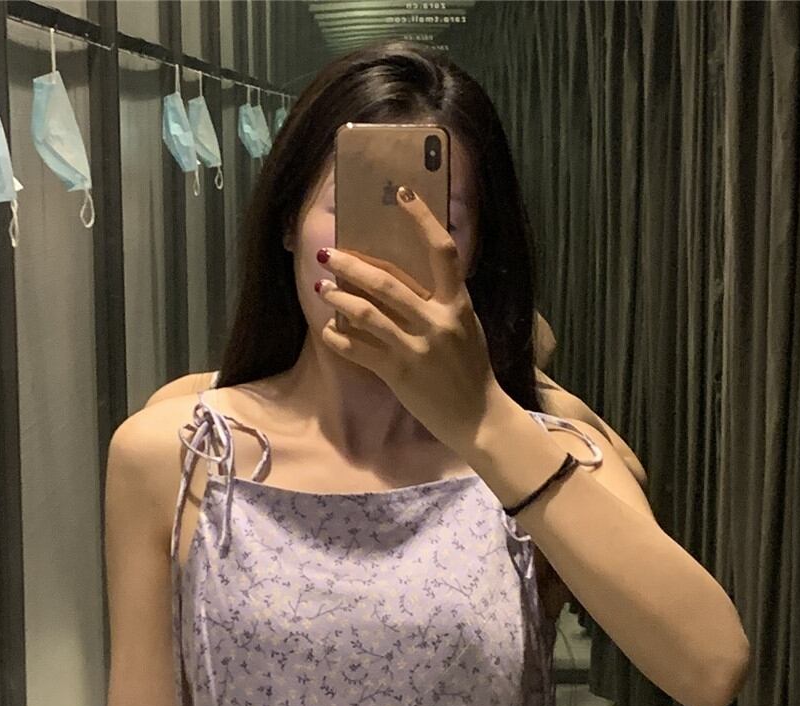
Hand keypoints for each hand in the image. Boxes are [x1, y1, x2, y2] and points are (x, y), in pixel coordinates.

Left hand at [317, 187, 500, 454]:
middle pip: (388, 282)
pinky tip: (327, 330)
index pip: (442, 250)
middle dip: (352, 265)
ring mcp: (417, 349)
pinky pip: (360, 350)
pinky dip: (339, 339)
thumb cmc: (472, 371)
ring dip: (339, 298)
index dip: (421, 218)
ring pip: (367, 314)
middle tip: (328, 254)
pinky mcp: (399, 374)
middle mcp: (438, 322)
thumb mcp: (468, 328)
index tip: (401, 193)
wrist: (478, 418)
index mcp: (459, 304)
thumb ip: (444, 302)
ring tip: (321, 288)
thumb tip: (412, 277)